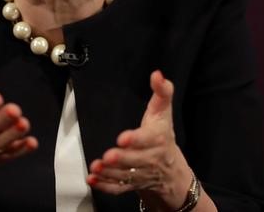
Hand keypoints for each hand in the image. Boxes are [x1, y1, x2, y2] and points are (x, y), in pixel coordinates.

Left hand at [87, 70, 191, 209]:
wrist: (171, 171)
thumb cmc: (162, 134)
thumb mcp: (164, 112)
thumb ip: (162, 92)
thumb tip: (157, 74)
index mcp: (158, 139)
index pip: (148, 140)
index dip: (136, 139)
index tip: (123, 138)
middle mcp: (151, 159)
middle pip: (136, 160)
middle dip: (122, 159)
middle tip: (108, 155)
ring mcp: (140, 174)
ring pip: (126, 175)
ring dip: (110, 173)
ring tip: (96, 166)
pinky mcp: (131, 184)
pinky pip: (119, 188)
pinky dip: (105, 186)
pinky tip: (92, 179)